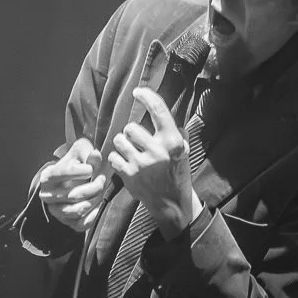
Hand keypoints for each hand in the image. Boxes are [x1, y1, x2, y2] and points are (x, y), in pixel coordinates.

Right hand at [36, 137, 108, 232]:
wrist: (70, 180)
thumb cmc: (76, 163)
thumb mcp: (80, 152)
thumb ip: (88, 153)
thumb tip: (96, 155)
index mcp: (47, 176)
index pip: (63, 173)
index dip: (81, 171)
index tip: (92, 169)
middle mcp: (47, 196)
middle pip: (74, 195)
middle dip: (94, 187)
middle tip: (102, 179)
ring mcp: (56, 211)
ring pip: (79, 210)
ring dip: (95, 200)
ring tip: (101, 190)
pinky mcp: (66, 223)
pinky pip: (82, 224)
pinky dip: (93, 215)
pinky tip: (98, 204)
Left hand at [107, 87, 203, 238]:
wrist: (173, 205)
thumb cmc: (178, 174)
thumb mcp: (183, 151)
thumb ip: (175, 131)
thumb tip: (162, 113)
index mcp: (172, 142)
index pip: (158, 110)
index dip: (146, 96)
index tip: (138, 92)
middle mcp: (156, 151)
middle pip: (131, 127)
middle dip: (132, 132)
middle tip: (137, 140)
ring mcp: (141, 164)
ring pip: (119, 140)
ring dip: (123, 144)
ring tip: (131, 151)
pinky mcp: (129, 176)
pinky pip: (114, 156)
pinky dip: (117, 158)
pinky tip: (126, 163)